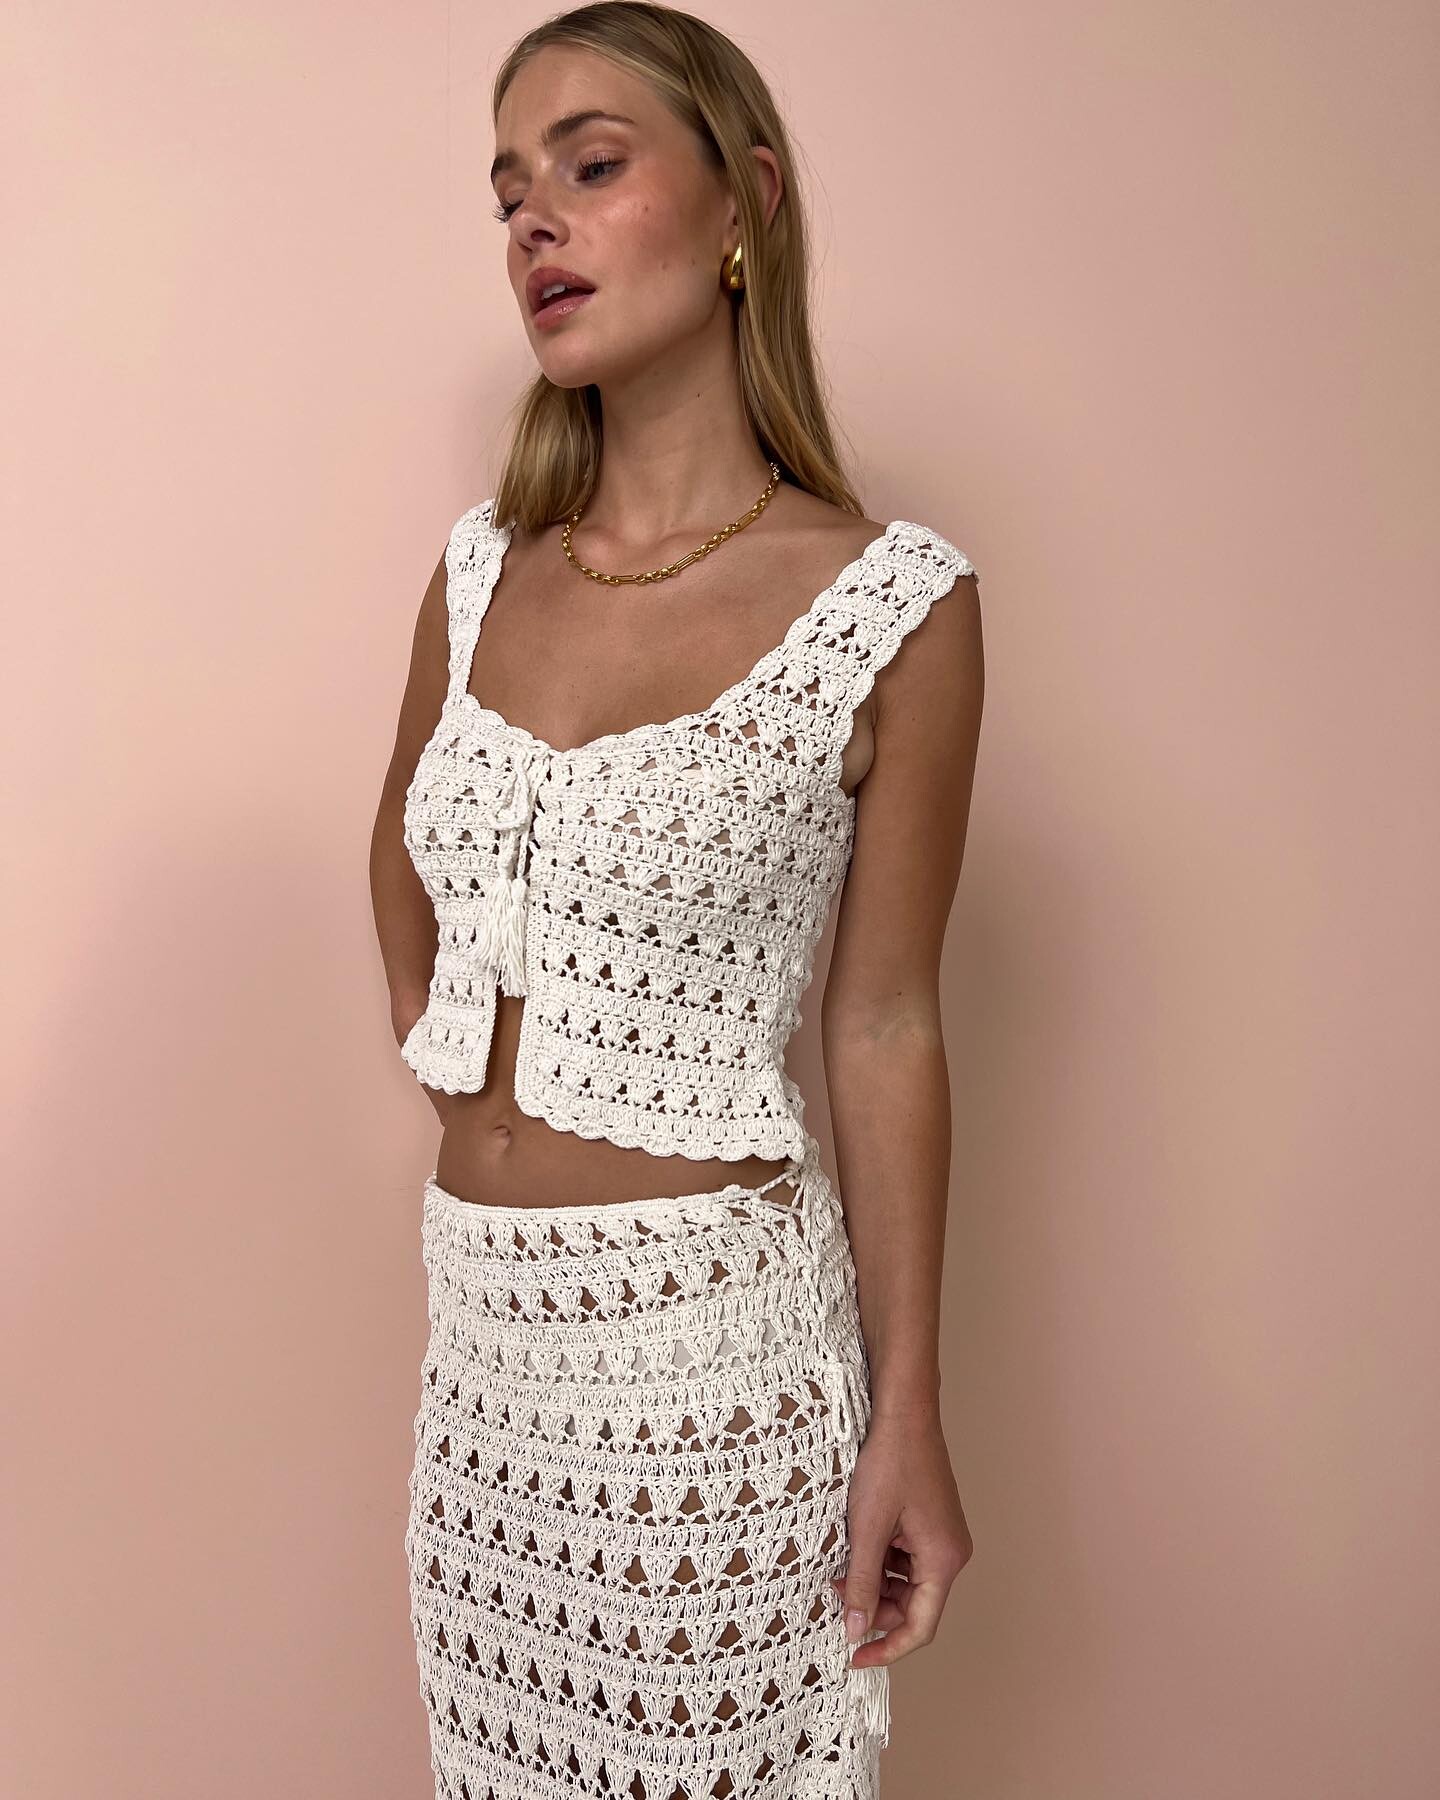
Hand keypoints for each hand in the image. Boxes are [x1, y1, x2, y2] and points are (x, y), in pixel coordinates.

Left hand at [831, 1403, 972, 1667]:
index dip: (888, 1648)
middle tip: (837, 1603)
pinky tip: (854, 1551)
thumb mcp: (867, 1527)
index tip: (856, 1658)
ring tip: (839, 1573)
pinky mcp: (928, 1522)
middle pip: (914, 1605)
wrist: (903, 1411)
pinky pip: (905, 1558)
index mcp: (944, 1559)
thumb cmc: (890, 1462)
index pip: (920, 1626)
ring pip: (906, 1582)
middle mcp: (949, 1552)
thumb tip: (855, 1628)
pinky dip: (879, 1562)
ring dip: (874, 1584)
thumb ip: (861, 1581)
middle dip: (874, 1609)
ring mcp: (940, 1536)